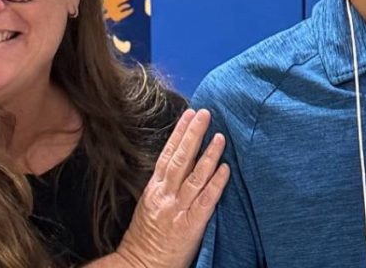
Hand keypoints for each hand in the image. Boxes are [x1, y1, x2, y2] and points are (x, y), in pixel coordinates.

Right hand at [116, 109, 229, 267]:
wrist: (140, 266)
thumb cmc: (144, 240)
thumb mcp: (146, 207)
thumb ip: (161, 188)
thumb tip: (175, 166)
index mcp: (153, 190)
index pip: (167, 155)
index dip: (178, 134)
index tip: (188, 114)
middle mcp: (165, 196)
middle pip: (180, 159)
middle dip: (192, 134)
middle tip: (204, 112)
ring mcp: (178, 210)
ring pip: (195, 176)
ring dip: (208, 154)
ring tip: (220, 136)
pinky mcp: (191, 225)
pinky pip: (206, 200)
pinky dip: (216, 183)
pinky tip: (225, 168)